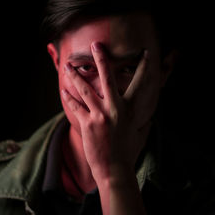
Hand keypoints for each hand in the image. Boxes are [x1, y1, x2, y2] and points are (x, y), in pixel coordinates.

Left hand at [61, 42, 158, 181]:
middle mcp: (114, 108)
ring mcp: (99, 115)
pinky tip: (64, 91)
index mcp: (129, 110)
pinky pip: (75, 106)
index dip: (144, 67)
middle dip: (102, 59)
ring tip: (68, 66)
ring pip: (85, 89)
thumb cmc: (129, 153)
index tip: (146, 53)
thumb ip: (144, 123)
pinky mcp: (87, 124)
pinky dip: (69, 98)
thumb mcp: (141, 135)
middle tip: (96, 45)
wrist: (114, 169)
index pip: (140, 83)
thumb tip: (150, 118)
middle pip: (107, 78)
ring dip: (75, 76)